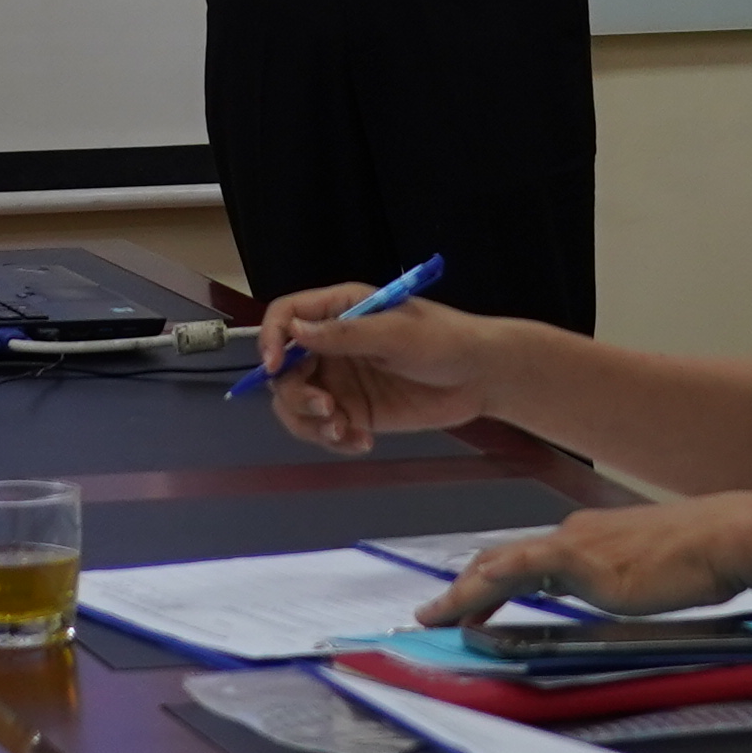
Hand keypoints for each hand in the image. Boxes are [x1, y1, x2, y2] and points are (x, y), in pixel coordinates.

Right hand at [252, 286, 506, 451]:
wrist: (480, 377)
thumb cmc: (443, 341)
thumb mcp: (395, 333)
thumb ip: (344, 335)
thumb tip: (294, 331)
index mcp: (338, 310)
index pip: (285, 316)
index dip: (271, 339)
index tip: (274, 367)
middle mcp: (331, 345)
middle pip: (284, 369)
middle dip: (295, 394)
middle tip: (327, 410)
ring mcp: (340, 380)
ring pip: (297, 404)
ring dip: (310, 423)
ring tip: (342, 431)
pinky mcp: (354, 411)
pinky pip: (324, 429)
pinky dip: (333, 440)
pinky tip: (361, 442)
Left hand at [421, 495, 751, 625]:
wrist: (727, 535)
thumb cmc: (705, 556)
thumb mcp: (654, 572)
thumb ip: (625, 581)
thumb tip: (617, 595)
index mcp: (592, 537)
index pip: (529, 557)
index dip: (494, 578)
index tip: (472, 599)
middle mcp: (575, 534)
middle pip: (503, 557)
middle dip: (466, 586)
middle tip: (437, 611)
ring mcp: (574, 544)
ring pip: (498, 564)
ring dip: (463, 591)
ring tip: (434, 616)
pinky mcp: (578, 560)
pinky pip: (513, 573)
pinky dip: (480, 590)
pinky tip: (462, 606)